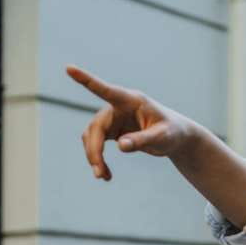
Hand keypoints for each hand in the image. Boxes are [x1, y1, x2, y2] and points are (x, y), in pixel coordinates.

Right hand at [66, 65, 196, 180]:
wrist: (176, 137)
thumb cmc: (172, 132)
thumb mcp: (162, 138)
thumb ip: (143, 140)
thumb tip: (120, 145)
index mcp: (131, 100)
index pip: (106, 90)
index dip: (87, 80)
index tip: (69, 68)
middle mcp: (118, 107)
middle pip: (96, 126)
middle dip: (94, 149)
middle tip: (99, 172)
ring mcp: (112, 118)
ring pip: (92, 136)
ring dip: (94, 156)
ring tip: (103, 177)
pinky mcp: (111, 130)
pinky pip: (96, 143)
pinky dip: (97, 158)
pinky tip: (105, 175)